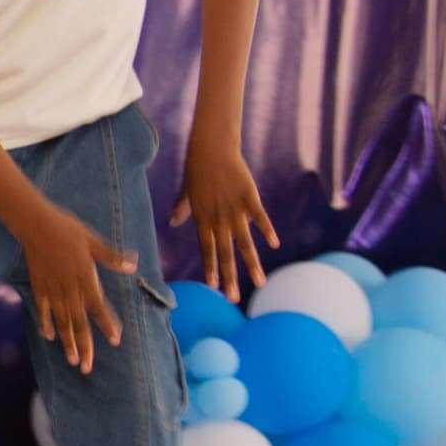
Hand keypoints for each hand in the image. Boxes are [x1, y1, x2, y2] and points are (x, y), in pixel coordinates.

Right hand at [19, 199, 134, 374]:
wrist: (34, 223)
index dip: (106, 324)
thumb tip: (132, 265)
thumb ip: (111, 256)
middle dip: (84, 346)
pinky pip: (43, 309)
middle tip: (87, 367)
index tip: (115, 340)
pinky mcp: (39, 286)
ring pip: (61, 321)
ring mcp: (52, 289)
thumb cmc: (66, 228)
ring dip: (67, 342)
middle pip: (78, 322)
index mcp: (85, 277)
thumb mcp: (93, 240)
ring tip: (72, 360)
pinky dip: (46, 323)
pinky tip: (48, 336)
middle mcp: (69, 288)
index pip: (98, 306)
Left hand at [170, 140, 276, 301]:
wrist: (211, 146)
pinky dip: (266, 230)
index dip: (211, 268)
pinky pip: (259, 217)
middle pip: (225, 253)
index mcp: (202, 218)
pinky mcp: (249, 197)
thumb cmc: (198, 168)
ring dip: (251, 264)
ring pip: (244, 242)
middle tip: (233, 298)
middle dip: (229, 277)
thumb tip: (172, 221)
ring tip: (259, 282)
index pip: (207, 249)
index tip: (214, 287)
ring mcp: (234, 209)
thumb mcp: (187, 191)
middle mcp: (218, 218)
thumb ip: (182, 208)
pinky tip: (273, 244)